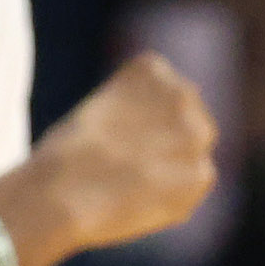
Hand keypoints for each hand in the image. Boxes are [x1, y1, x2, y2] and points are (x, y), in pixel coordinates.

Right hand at [15, 52, 216, 256]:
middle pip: (186, 120)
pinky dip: (174, 194)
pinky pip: (194, 184)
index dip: (140, 118)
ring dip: (172, 167)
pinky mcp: (202, 173)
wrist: (63, 193)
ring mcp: (196, 134)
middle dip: (165, 141)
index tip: (114, 133)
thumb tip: (163, 143)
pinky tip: (141, 197)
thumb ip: (138, 113)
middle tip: (125, 162)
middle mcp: (181, 93)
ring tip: (132, 181)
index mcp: (152, 68)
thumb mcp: (99, 110)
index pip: (165, 91)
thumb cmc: (66, 153)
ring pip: (192, 152)